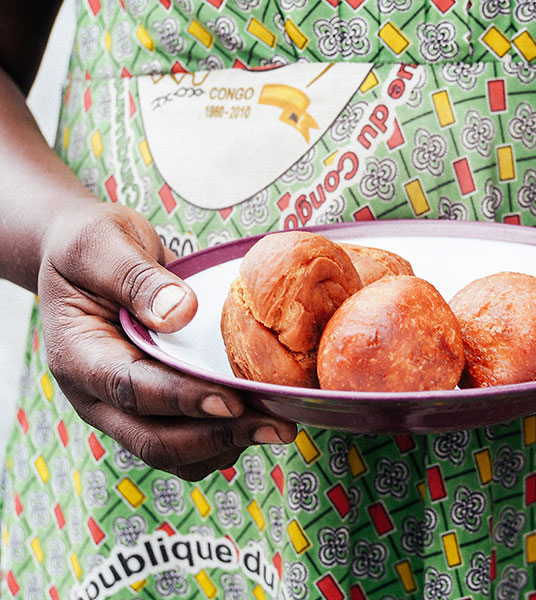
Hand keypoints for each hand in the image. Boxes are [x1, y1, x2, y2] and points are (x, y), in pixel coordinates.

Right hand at [38, 202, 296, 480]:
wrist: (85, 259)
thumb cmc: (90, 246)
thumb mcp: (103, 243)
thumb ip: (137, 278)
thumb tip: (181, 313)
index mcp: (78, 355)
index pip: (131, 389)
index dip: (183, 399)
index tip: (232, 400)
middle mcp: (97, 394)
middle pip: (154, 440)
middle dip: (218, 437)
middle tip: (277, 427)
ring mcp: (122, 408)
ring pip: (172, 452)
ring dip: (226, 445)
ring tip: (279, 427)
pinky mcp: (149, 408)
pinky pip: (183, 443)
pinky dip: (221, 439)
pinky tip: (258, 420)